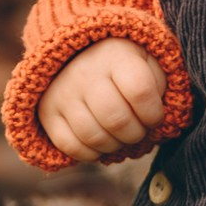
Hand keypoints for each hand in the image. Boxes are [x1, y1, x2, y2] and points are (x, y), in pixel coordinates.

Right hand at [37, 37, 169, 163]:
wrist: (78, 52)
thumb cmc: (123, 63)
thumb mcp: (147, 61)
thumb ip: (158, 84)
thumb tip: (156, 119)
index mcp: (115, 55)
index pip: (139, 91)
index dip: (154, 113)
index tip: (155, 115)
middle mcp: (85, 72)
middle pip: (116, 120)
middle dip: (136, 133)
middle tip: (139, 129)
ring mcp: (62, 93)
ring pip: (93, 137)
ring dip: (115, 145)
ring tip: (121, 135)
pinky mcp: (47, 112)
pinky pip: (69, 146)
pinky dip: (91, 153)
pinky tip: (101, 143)